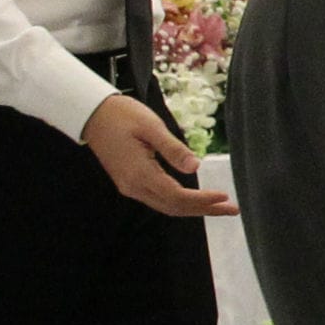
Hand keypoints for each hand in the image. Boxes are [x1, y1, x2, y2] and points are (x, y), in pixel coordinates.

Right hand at [81, 92, 236, 216]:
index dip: (202, 200)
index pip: (176, 196)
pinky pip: (158, 199)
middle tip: (232, 209)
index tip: (224, 197)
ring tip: (220, 206)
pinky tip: (196, 199)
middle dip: (204, 209)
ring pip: (166, 206)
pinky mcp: (130, 182)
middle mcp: (134, 186)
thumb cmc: (122, 116)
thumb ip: (173, 149)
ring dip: (193, 208)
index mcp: (139, 174)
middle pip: (173, 207)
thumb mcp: (151, 127)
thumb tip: (195, 167)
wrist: (93, 114)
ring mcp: (130, 186)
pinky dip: (180, 202)